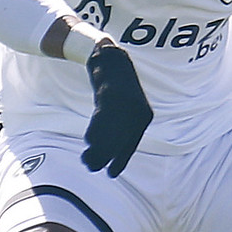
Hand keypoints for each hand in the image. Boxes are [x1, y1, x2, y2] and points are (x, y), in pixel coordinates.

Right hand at [80, 42, 151, 177]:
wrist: (110, 58)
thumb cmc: (116, 87)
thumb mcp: (124, 107)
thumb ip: (121, 126)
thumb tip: (111, 151)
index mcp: (144, 117)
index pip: (132, 144)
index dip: (121, 160)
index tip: (111, 173)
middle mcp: (138, 111)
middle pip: (121, 140)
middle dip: (105, 156)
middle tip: (90, 165)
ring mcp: (126, 102)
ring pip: (111, 130)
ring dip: (98, 147)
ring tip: (87, 157)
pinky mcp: (111, 93)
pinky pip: (103, 116)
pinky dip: (96, 130)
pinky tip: (89, 140)